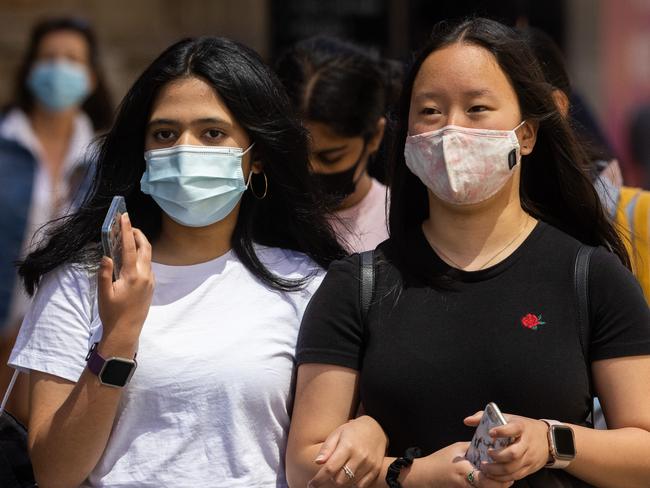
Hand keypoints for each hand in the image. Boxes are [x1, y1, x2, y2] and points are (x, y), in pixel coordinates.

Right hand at [98, 213, 153, 346]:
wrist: (126, 331)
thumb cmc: (112, 313)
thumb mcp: (103, 293)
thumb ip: (105, 273)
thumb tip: (106, 256)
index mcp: (133, 276)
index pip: (131, 247)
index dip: (127, 230)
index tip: (125, 216)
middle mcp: (145, 276)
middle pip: (146, 247)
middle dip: (137, 233)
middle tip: (128, 224)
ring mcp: (150, 281)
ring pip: (148, 256)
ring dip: (140, 244)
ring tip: (127, 238)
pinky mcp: (151, 286)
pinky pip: (148, 265)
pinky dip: (141, 256)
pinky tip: (131, 257)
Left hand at [308, 415, 387, 487]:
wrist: (376, 428)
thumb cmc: (352, 431)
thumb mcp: (337, 433)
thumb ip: (327, 448)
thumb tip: (317, 462)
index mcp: (347, 446)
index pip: (330, 468)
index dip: (319, 479)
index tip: (311, 484)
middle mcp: (359, 457)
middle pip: (340, 480)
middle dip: (331, 479)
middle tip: (331, 471)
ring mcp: (369, 464)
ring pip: (350, 484)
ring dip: (342, 481)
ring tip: (341, 470)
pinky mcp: (375, 469)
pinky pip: (361, 486)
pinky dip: (353, 483)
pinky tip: (351, 474)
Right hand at [418, 442, 513, 487]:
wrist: (425, 476)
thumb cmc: (439, 460)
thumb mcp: (456, 449)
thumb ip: (473, 448)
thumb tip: (488, 444)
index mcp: (465, 470)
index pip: (488, 478)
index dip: (501, 477)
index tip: (508, 469)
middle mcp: (467, 482)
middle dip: (503, 483)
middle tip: (511, 475)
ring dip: (496, 485)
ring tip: (504, 477)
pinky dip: (488, 486)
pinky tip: (491, 479)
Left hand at [463, 411, 548, 482]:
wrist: (548, 439)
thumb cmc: (522, 426)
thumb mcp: (507, 418)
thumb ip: (485, 417)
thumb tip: (466, 421)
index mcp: (521, 427)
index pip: (514, 428)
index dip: (502, 431)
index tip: (490, 433)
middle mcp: (527, 443)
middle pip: (513, 453)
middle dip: (498, 456)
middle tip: (487, 456)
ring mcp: (529, 457)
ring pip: (514, 467)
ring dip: (498, 470)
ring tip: (485, 468)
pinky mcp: (529, 468)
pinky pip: (516, 475)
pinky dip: (503, 477)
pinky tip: (493, 475)